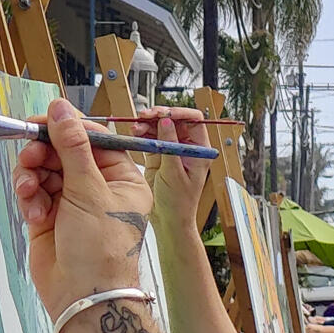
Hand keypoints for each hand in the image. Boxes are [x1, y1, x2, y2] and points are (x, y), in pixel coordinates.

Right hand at [14, 97, 152, 323]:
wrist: (84, 297)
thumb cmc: (100, 248)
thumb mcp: (89, 191)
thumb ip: (72, 147)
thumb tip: (60, 107)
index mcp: (122, 179)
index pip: (93, 139)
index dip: (66, 127)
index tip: (40, 121)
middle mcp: (98, 188)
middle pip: (63, 151)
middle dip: (42, 153)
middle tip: (28, 157)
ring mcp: (72, 202)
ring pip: (43, 169)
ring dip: (31, 175)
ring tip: (29, 190)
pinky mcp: (49, 216)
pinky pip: (33, 191)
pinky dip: (29, 198)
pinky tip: (33, 214)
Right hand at [136, 106, 211, 233]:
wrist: (168, 220)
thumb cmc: (178, 203)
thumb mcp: (174, 173)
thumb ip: (170, 145)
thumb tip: (167, 120)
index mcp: (199, 149)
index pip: (193, 120)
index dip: (179, 112)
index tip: (163, 113)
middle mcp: (186, 145)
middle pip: (173, 118)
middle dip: (158, 114)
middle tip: (144, 116)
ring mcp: (171, 148)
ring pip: (159, 125)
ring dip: (147, 123)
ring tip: (136, 126)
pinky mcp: (157, 154)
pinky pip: (149, 136)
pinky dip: (141, 132)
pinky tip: (135, 132)